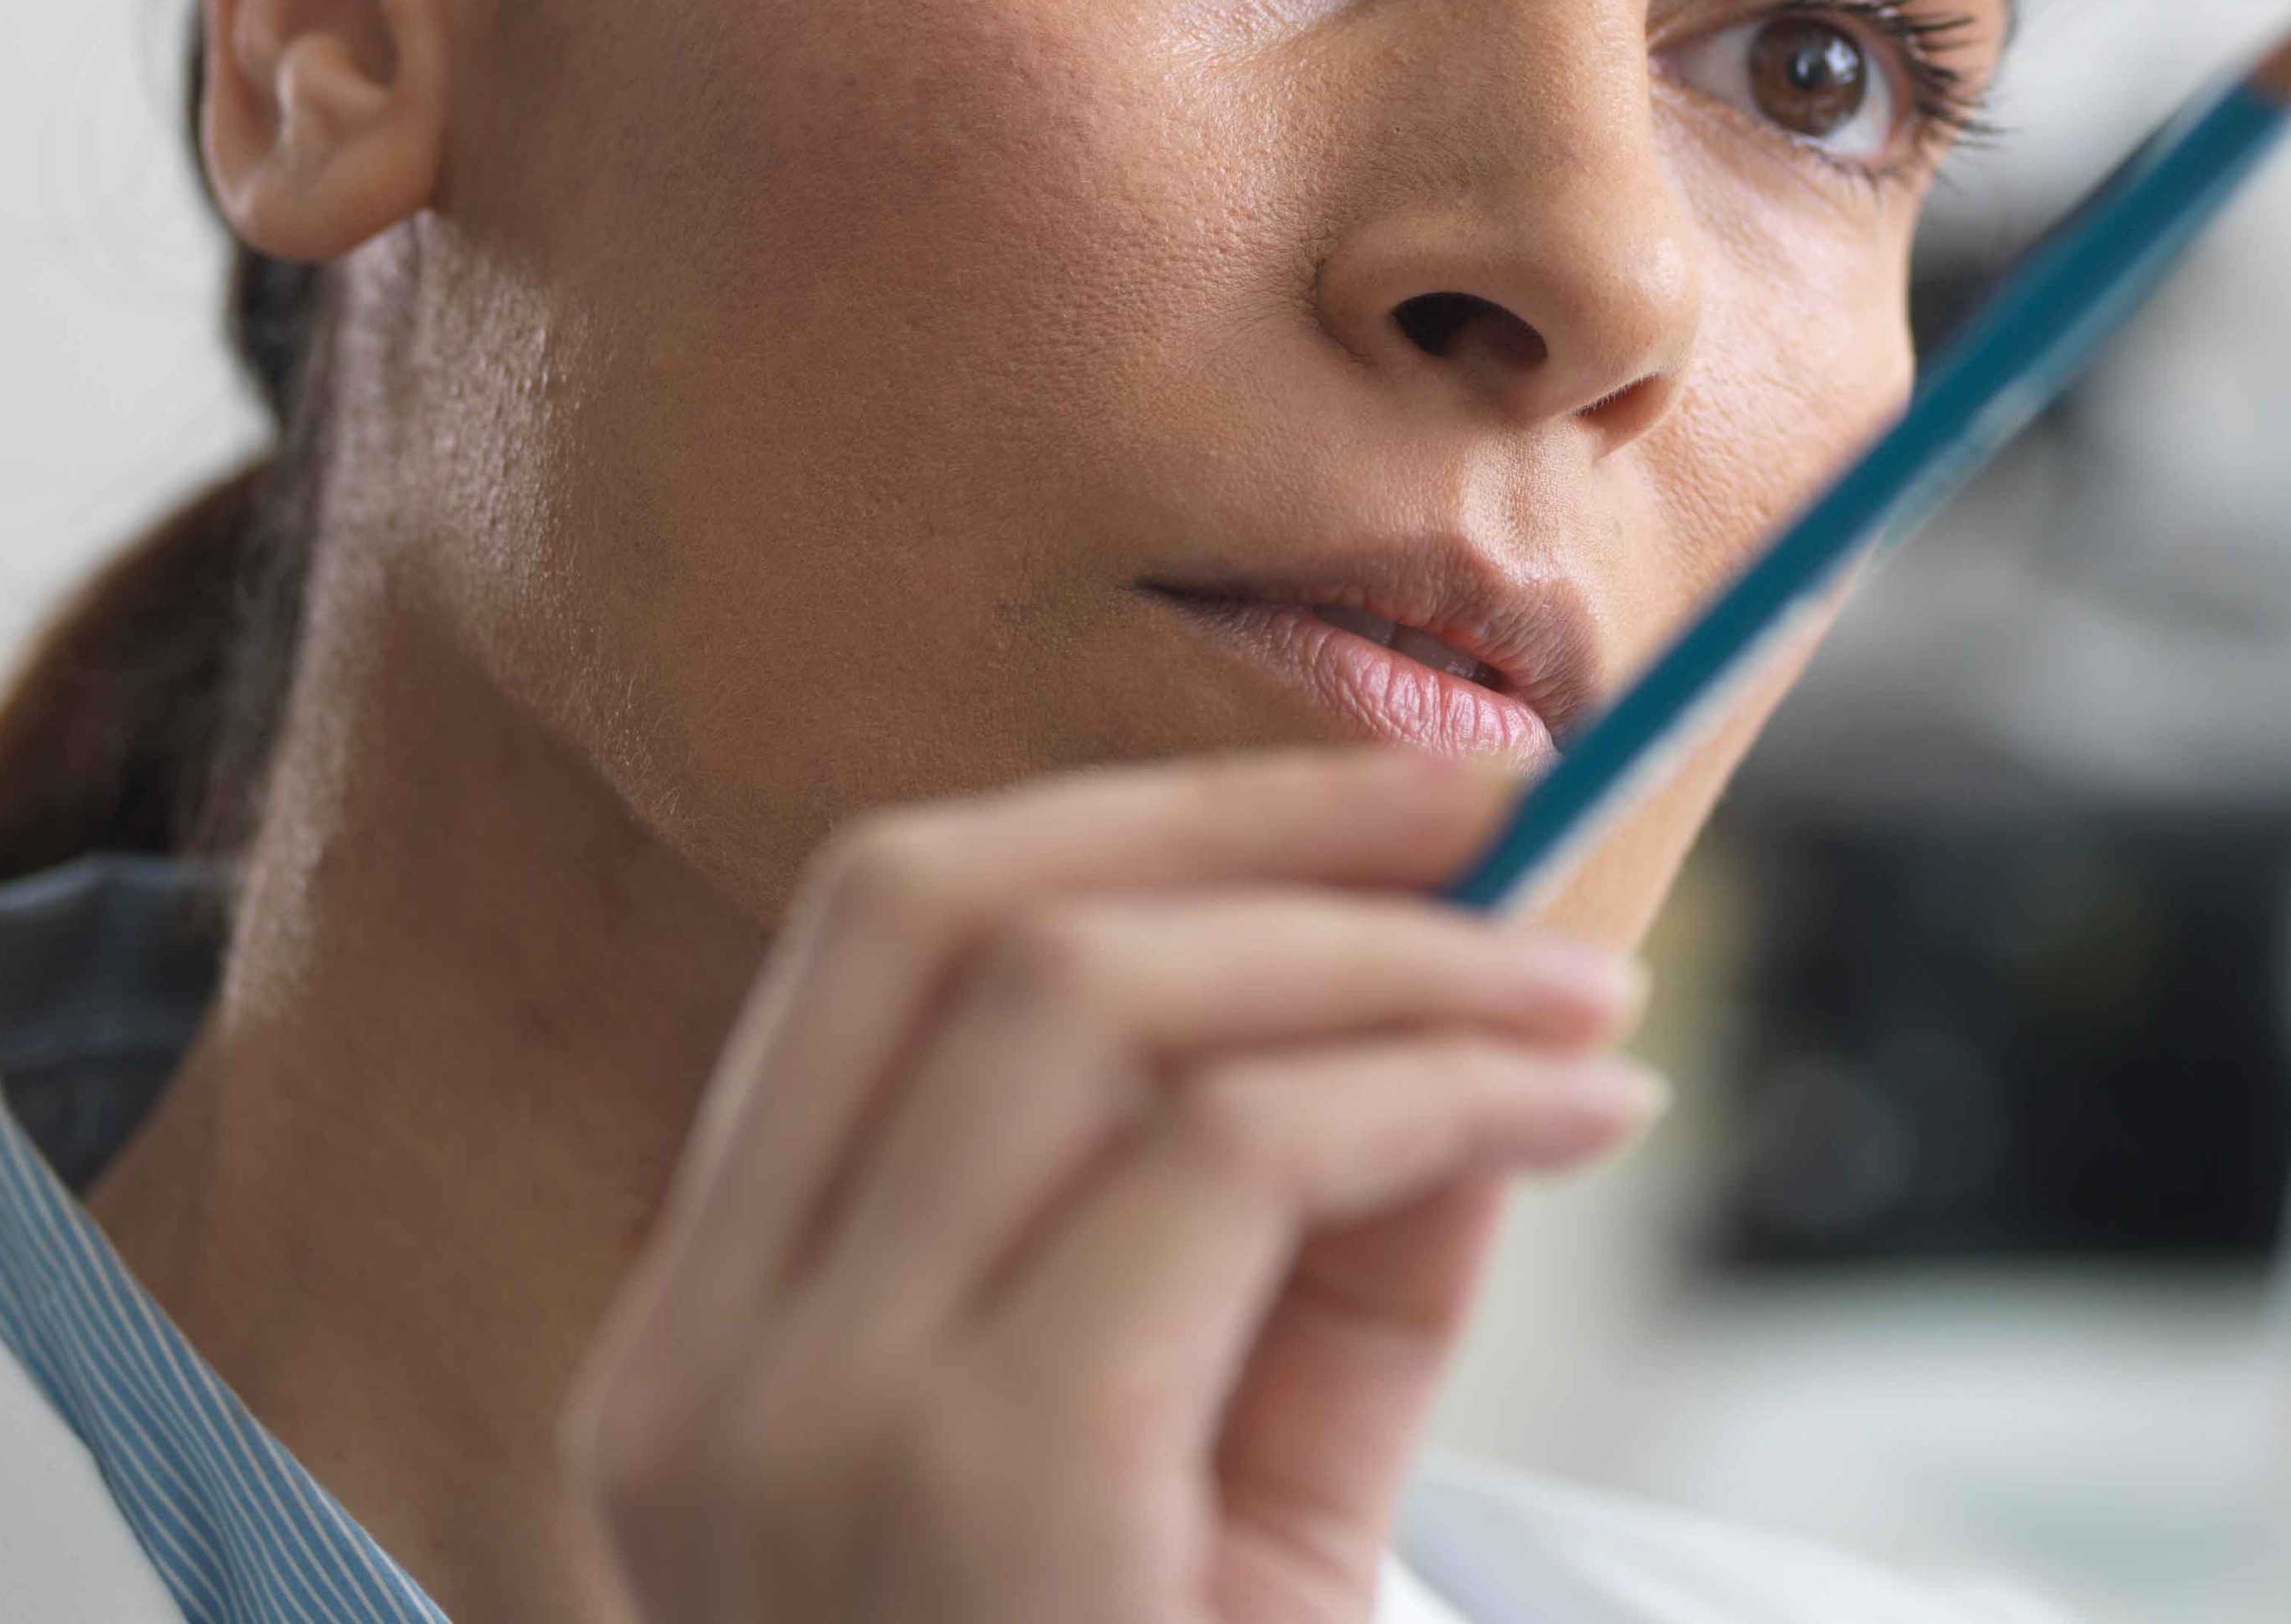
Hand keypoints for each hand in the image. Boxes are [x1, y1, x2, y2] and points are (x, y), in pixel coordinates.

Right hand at [564, 749, 1658, 1623]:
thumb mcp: (1243, 1491)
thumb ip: (1331, 1247)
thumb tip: (1477, 997)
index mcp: (713, 1352)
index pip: (888, 942)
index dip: (1161, 812)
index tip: (1399, 798)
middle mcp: (704, 1373)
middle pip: (954, 908)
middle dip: (1264, 811)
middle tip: (1516, 811)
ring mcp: (806, 1434)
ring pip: (1090, 995)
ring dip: (1386, 945)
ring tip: (1586, 996)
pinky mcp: (977, 1491)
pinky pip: (1226, 1162)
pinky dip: (1434, 1083)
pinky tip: (1575, 1111)